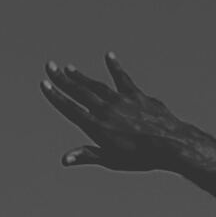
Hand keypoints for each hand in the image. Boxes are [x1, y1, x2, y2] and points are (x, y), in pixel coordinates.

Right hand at [40, 53, 202, 172]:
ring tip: (69, 68)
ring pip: (97, 85)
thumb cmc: (140, 158)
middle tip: (50, 66)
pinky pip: (123, 79)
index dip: (56, 96)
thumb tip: (65, 160)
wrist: (171, 145)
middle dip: (63, 79)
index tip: (44, 84)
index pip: (71, 108)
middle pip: (80, 91)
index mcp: (97, 126)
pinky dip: (115, 68)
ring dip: (82, 76)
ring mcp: (122, 100)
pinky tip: (109, 56)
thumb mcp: (112, 160)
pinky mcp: (137, 96)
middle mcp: (106, 110)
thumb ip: (88, 155)